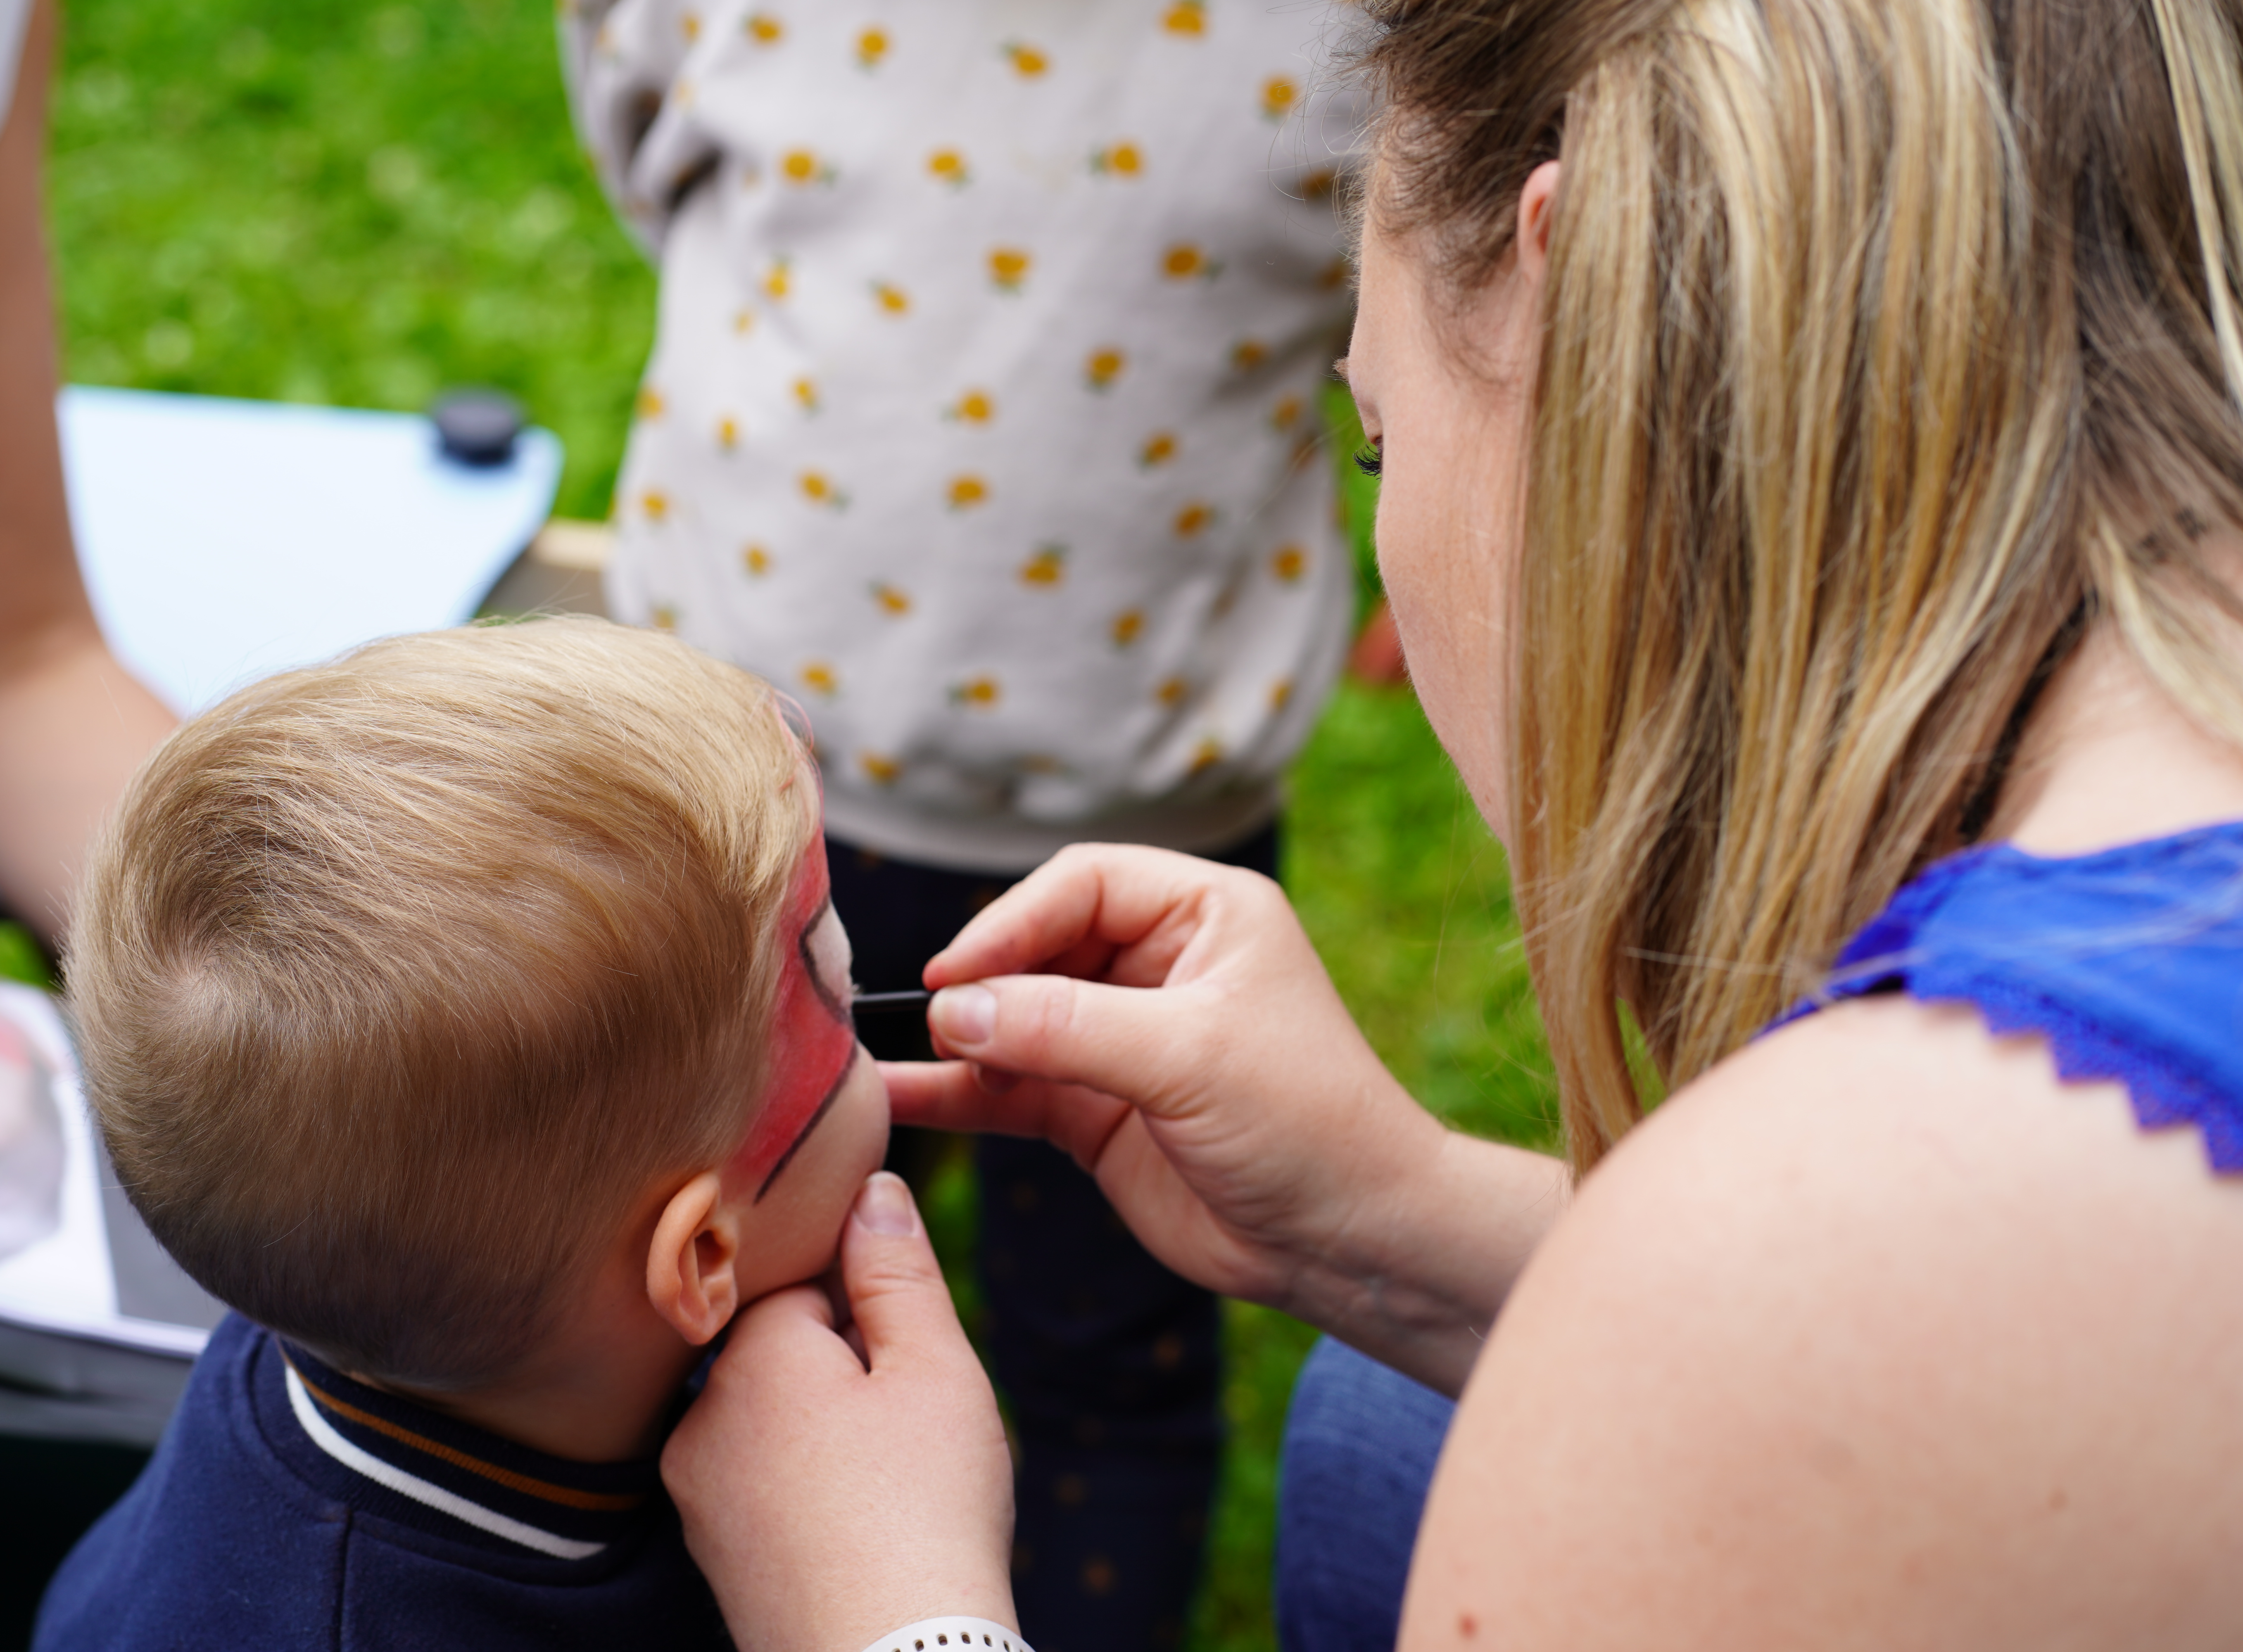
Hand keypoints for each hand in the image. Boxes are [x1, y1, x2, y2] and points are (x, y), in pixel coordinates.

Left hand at [663, 1173, 1015, 1651]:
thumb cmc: (925, 1513)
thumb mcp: (934, 1368)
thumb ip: (896, 1268)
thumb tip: (870, 1189)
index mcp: (750, 1352)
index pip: (807, 1275)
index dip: (874, 1304)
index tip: (914, 1349)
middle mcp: (700, 1414)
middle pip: (785, 1346)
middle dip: (851, 1366)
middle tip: (913, 1421)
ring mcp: (696, 1491)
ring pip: (775, 1416)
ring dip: (832, 1427)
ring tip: (894, 1478)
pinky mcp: (712, 1552)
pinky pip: (763, 1482)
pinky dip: (812, 1487)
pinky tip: (861, 1520)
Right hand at [881, 845, 1562, 1391]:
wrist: (1350, 1239)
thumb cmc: (1306, 1121)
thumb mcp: (1188, 1056)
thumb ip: (1067, 1026)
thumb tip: (953, 1010)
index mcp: (1204, 914)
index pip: (1082, 884)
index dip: (1012, 921)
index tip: (958, 975)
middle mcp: (1157, 965)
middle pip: (1037, 946)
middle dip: (982, 982)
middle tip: (934, 1021)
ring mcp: (1121, 1040)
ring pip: (1014, 1020)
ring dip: (957, 1040)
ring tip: (887, 1057)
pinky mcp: (1096, 1111)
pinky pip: (1010, 1087)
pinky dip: (959, 1093)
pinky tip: (899, 1099)